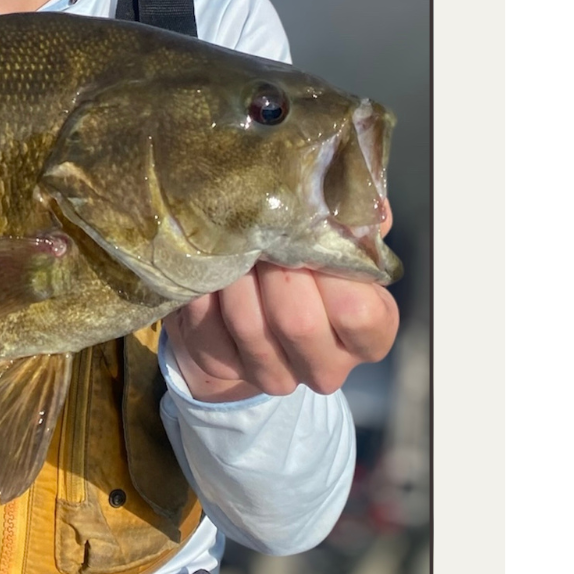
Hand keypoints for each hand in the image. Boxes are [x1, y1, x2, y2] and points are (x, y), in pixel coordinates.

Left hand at [163, 205, 400, 403]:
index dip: (330, 272)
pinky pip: (209, 332)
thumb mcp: (335, 240)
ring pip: (250, 327)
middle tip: (260, 234)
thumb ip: (350, 222)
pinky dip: (204, 295)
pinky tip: (208, 271)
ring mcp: (275, 375)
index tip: (308, 238)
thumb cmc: (303, 263)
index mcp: (369, 334)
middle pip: (299, 323)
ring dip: (236, 278)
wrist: (249, 299)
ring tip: (232, 245)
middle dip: (274, 271)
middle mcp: (326, 366)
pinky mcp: (226, 368)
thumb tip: (351, 198)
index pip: (358, 315)